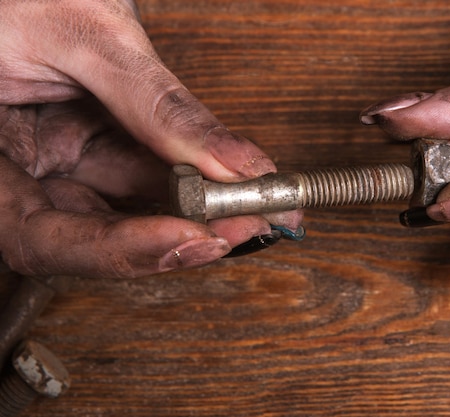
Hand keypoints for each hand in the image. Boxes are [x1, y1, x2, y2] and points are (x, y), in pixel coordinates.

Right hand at [0, 0, 300, 277]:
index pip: (42, 236)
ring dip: (192, 210)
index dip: (121, 249)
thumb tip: (235, 162)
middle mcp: (17, 170)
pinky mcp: (84, 141)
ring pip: (126, 205)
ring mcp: (52, 157)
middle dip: (176, 237)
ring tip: (251, 202)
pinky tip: (226, 178)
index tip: (194, 235)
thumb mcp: (82, 31)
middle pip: (92, 235)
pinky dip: (185, 176)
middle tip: (247, 226)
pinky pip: (137, 170)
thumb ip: (154, 102)